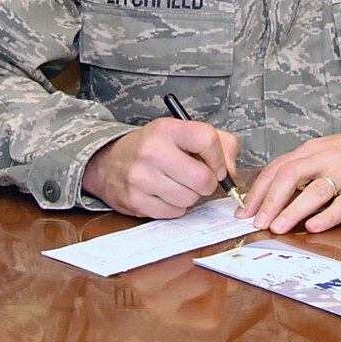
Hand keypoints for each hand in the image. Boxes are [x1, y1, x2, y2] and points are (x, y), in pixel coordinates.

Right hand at [82, 118, 238, 218]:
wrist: (109, 163)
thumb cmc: (153, 148)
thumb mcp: (182, 133)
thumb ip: (218, 144)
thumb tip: (231, 171)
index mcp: (166, 129)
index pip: (208, 140)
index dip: (220, 158)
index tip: (217, 166)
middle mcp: (152, 151)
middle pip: (203, 178)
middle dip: (207, 184)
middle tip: (198, 179)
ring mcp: (142, 177)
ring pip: (190, 199)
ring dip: (190, 196)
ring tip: (178, 184)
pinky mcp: (136, 200)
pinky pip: (175, 212)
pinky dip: (176, 207)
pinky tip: (165, 194)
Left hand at [238, 126, 340, 234]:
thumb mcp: (326, 154)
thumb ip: (303, 170)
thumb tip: (273, 195)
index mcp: (312, 150)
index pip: (278, 168)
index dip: (258, 190)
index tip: (244, 212)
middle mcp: (326, 157)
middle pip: (290, 175)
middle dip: (270, 200)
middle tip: (257, 223)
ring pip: (315, 190)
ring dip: (293, 209)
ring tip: (278, 228)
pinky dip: (328, 215)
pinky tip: (314, 226)